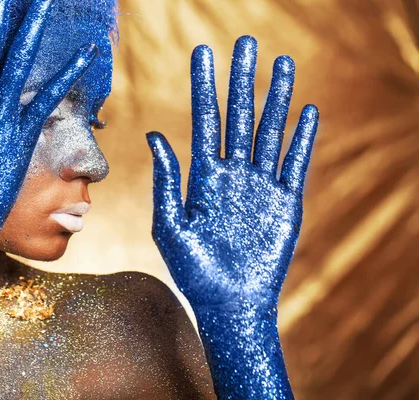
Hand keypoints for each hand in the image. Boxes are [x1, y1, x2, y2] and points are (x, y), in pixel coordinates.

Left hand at [147, 36, 318, 312]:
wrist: (228, 303)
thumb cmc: (193, 269)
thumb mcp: (170, 224)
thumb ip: (166, 180)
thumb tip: (154, 135)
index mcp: (204, 176)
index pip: (204, 120)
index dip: (203, 87)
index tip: (202, 54)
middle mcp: (233, 174)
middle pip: (239, 117)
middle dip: (242, 80)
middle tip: (245, 42)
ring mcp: (261, 186)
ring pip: (270, 132)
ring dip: (277, 98)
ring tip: (283, 64)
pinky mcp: (286, 203)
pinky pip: (295, 164)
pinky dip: (302, 138)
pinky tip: (307, 111)